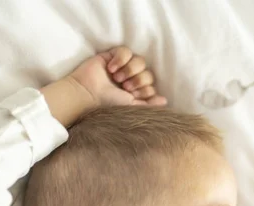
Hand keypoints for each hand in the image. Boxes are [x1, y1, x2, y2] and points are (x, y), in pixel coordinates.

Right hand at [41, 46, 165, 125]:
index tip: (132, 95)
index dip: (145, 89)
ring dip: (130, 70)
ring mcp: (123, 67)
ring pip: (140, 60)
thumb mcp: (131, 107)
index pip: (152, 84)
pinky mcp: (112, 56)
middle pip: (148, 72)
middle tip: (125, 87)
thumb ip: (148, 104)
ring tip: (117, 78)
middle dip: (138, 80)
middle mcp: (131, 78)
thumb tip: (165, 101)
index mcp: (136, 91)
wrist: (88, 94)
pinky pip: (126, 51)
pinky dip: (120, 59)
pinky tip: (111, 68)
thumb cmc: (107, 104)